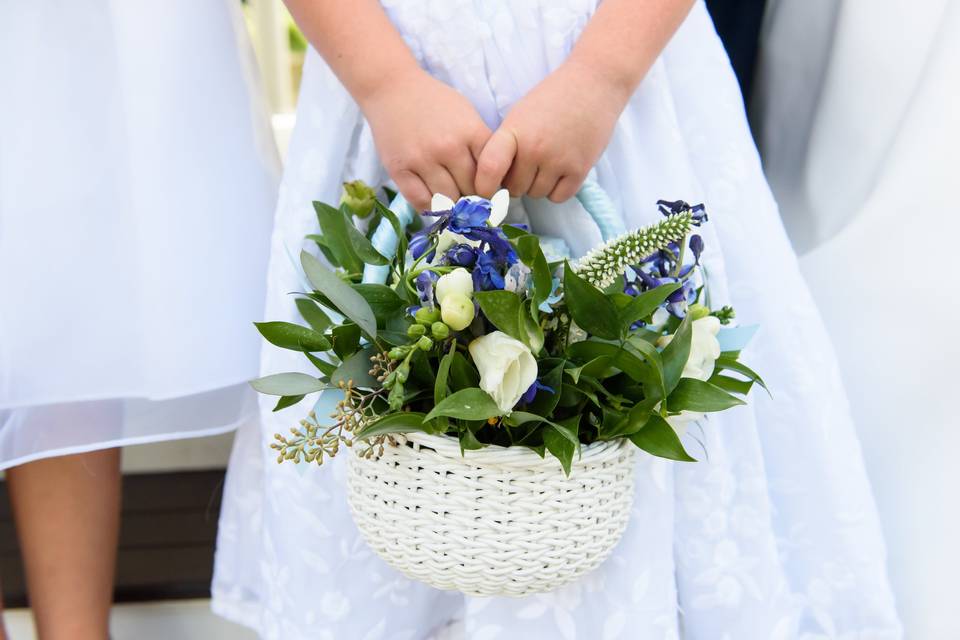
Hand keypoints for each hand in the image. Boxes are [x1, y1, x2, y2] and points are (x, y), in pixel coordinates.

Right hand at [359, 69, 491, 210]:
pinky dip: (430, 207)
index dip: (492, 187)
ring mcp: (422, 160)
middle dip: (472, 197)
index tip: (488, 191)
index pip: (492, 174)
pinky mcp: (399, 169)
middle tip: (468, 197)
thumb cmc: (434, 102)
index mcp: (471, 132)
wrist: (392, 88)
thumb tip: (494, 181)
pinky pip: (420, 201)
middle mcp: (448, 148)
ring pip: (447, 200)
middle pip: (470, 190)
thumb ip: (480, 145)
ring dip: (452, 204)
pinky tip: (434, 202)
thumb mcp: (466, 114)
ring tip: (452, 199)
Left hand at [475, 60, 628, 202]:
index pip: (489, 169)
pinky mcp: (580, 170)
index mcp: (513, 131)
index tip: (486, 191)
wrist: (592, 84)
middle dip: (517, 181)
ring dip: (537, 185)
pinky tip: (560, 170)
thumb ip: (504, 146)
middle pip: (514, 188)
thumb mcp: (519, 116)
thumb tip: (495, 183)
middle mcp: (534, 149)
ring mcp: (558, 161)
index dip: (483, 187)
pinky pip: (557, 197)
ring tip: (547, 161)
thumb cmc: (551, 99)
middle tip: (528, 163)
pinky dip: (557, 189)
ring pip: (536, 194)